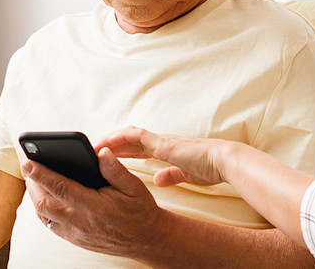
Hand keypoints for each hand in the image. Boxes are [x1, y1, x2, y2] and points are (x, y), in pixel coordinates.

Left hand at [21, 147, 165, 256]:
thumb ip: (116, 170)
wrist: (145, 240)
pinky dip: (43, 210)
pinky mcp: (75, 240)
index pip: (61, 188)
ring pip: (44, 216)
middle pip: (45, 203)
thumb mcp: (134, 187)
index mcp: (95, 207)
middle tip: (27, 166)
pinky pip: (51, 225)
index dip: (42, 174)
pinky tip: (44, 196)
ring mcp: (76, 234)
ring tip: (33, 179)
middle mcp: (81, 222)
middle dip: (32, 185)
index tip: (27, 162)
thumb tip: (101, 152)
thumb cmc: (139, 210)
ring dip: (35, 197)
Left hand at [97, 126, 233, 187]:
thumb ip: (171, 175)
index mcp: (166, 150)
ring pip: (128, 135)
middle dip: (110, 146)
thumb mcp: (186, 175)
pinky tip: (108, 141)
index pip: (138, 149)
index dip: (121, 152)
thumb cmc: (210, 168)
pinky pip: (136, 136)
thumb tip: (157, 179)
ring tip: (94, 146)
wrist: (223, 162)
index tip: (106, 158)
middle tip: (92, 152)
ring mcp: (161, 141)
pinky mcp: (163, 142)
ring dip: (110, 140)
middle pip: (129, 141)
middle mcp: (161, 143)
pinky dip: (120, 137)